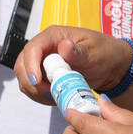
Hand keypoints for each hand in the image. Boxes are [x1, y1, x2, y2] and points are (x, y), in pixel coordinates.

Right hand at [14, 26, 132, 103]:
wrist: (110, 66)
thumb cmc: (104, 53)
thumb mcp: (95, 52)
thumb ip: (79, 52)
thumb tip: (64, 46)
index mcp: (54, 36)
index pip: (33, 48)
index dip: (31, 65)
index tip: (38, 81)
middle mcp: (44, 48)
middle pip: (22, 63)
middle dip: (30, 80)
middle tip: (47, 92)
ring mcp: (42, 62)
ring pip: (24, 77)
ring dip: (34, 90)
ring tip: (54, 95)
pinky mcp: (44, 75)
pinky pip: (32, 87)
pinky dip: (39, 95)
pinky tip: (55, 97)